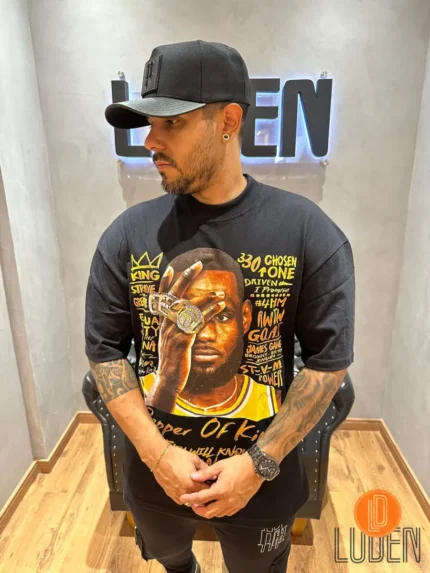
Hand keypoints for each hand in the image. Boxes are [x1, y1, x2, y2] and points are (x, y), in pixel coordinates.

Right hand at [147, 261, 225, 411]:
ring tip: (220, 292)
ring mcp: (173, 331)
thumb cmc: (174, 358)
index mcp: (163, 322)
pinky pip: (197, 322)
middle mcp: (166, 323)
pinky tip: (220, 306)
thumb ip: (176, 325)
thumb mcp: (171, 339)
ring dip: (206, 297)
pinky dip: (209, 312)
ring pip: (189, 307)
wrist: (168, 379)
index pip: (161, 297)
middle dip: (186, 277)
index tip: (170, 267)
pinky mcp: (182, 340)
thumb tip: (185, 314)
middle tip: (197, 264)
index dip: (165, 282)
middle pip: (175, 295)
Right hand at [153, 445, 210, 504]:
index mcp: (192, 485)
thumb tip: (213, 475)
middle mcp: (185, 493)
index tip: (212, 482)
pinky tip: (186, 488)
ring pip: (190, 500)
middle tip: (204, 483)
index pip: (207, 491)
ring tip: (195, 485)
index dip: (210, 486)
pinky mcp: (170, 495)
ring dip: (194, 495)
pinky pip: (181, 500)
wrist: (160, 458)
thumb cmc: (178, 456)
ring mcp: (177, 495)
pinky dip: (186, 496)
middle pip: (199, 497)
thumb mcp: (195, 459)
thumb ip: (205, 469)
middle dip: (203, 491)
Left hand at [180, 453, 263, 518]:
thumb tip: (192, 477)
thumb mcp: (220, 466)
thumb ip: (206, 473)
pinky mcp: (240, 505)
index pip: (201, 498)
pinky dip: (219, 511)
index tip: (183, 498)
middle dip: (198, 510)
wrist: (256, 467)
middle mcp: (226, 501)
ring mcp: (234, 504)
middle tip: (193, 504)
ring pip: (218, 514)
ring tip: (203, 504)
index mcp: (220, 490)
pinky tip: (217, 505)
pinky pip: (227, 513)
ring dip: (208, 511)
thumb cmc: (237, 464)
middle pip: (208, 512)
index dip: (190, 499)